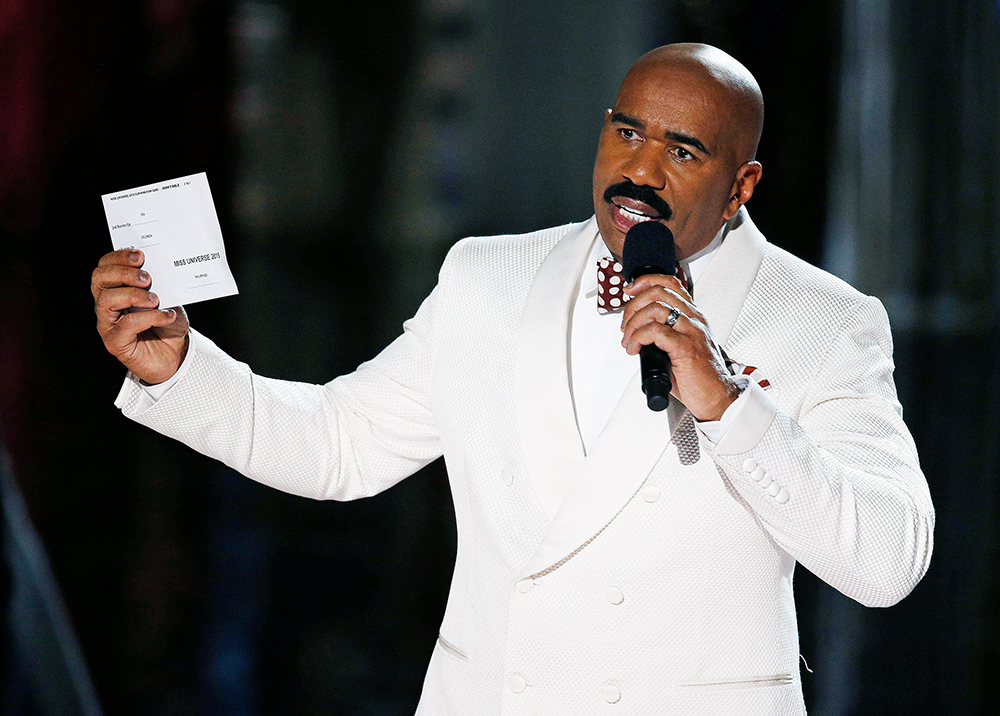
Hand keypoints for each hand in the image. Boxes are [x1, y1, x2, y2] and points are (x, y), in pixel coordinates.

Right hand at [92, 249, 189, 383]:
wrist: (177, 356)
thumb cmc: (169, 325)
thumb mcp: (169, 298)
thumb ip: (162, 284)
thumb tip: (162, 268)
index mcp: (116, 289)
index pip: (105, 267)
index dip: (118, 257)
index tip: (140, 256)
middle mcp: (107, 305)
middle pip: (99, 279)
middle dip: (123, 273)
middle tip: (147, 278)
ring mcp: (108, 323)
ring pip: (107, 300)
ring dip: (134, 295)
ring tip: (155, 299)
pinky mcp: (115, 342)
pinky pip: (126, 325)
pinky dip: (149, 317)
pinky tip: (166, 316)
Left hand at [620, 274, 739, 420]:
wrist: (718, 398)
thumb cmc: (699, 378)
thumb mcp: (682, 347)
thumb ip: (665, 334)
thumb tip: (637, 332)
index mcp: (694, 316)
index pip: (671, 283)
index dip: (645, 281)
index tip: (629, 291)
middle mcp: (695, 319)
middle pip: (658, 292)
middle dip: (632, 306)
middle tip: (625, 326)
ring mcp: (692, 331)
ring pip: (655, 308)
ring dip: (633, 323)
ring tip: (629, 341)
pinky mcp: (686, 347)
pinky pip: (655, 331)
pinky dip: (637, 338)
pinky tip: (635, 349)